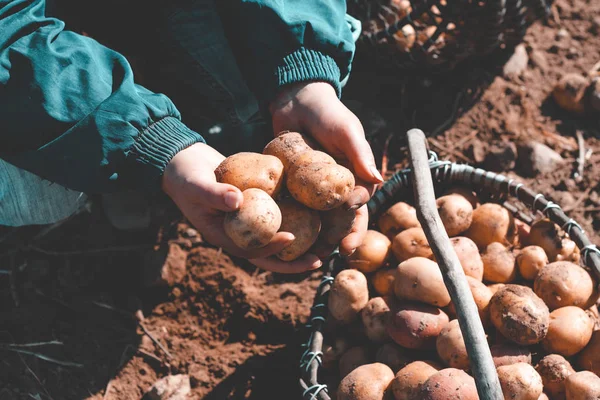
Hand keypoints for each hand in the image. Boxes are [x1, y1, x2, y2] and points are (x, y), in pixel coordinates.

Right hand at [162, 142, 321, 272]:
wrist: (184, 160)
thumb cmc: (185, 175)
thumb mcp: (197, 184)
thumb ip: (215, 193)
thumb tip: (238, 200)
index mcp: (223, 235)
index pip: (251, 250)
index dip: (271, 248)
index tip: (291, 238)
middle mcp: (238, 232)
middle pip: (269, 253)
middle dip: (294, 260)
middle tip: (319, 260)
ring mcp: (248, 220)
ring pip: (276, 235)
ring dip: (300, 242)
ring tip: (325, 242)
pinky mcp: (256, 204)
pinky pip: (276, 214)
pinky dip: (294, 215)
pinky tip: (315, 211)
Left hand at [270, 82, 382, 254]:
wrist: (297, 100)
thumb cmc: (327, 113)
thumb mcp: (346, 131)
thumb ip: (360, 154)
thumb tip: (377, 181)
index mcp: (355, 177)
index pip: (358, 209)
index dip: (355, 229)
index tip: (346, 245)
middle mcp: (336, 187)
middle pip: (338, 220)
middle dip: (333, 242)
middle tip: (323, 259)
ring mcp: (314, 188)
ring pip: (316, 219)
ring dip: (312, 239)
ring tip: (304, 258)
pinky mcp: (294, 185)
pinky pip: (294, 207)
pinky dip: (291, 222)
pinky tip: (282, 238)